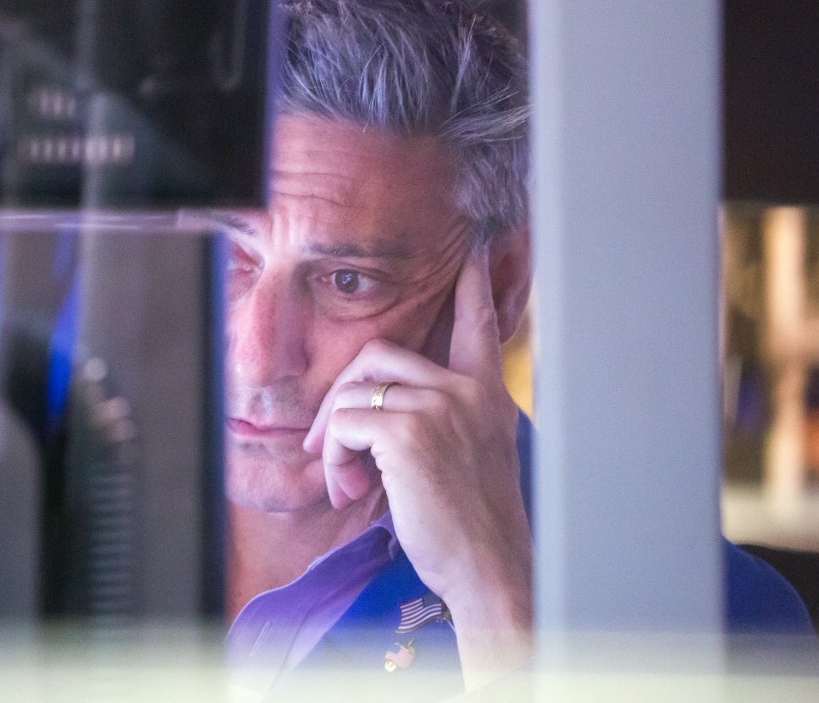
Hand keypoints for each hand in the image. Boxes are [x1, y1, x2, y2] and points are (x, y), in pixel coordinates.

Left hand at [302, 243, 533, 686]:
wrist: (489, 567)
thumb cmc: (475, 524)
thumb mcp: (473, 456)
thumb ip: (443, 420)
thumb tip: (373, 415)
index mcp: (487, 393)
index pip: (479, 324)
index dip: (473, 284)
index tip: (475, 250)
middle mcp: (466, 391)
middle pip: (379, 355)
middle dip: (341, 396)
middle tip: (329, 445)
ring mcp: (439, 408)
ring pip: (353, 393)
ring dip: (333, 440)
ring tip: (346, 483)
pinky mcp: (407, 434)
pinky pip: (345, 424)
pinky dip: (334, 458)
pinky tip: (350, 490)